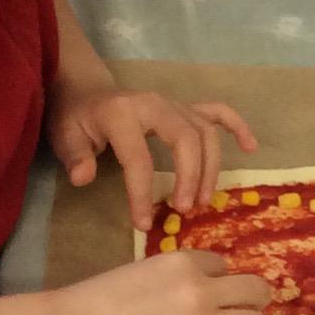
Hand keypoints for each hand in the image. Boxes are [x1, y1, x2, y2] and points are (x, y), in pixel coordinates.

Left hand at [47, 81, 255, 230]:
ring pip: (206, 133)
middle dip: (190, 177)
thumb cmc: (76, 118)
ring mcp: (175, 104)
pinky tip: (250, 147)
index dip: (142, 193)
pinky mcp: (186, 107)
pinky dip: (237, 127)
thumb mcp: (64, 135)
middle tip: (185, 210)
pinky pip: (218, 112)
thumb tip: (84, 178)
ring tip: (202, 201)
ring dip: (210, 168)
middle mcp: (156, 104)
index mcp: (123, 113)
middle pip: (187, 139)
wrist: (87, 91)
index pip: (139, 157)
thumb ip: (75, 156)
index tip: (142, 223)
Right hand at [52, 250, 270, 314]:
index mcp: (181, 262)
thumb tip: (203, 292)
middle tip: (243, 311)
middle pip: (256, 291)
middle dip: (253, 301)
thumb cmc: (97, 301)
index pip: (223, 264)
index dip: (217, 280)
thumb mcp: (141, 271)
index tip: (208, 291)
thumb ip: (175, 278)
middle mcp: (198, 289)